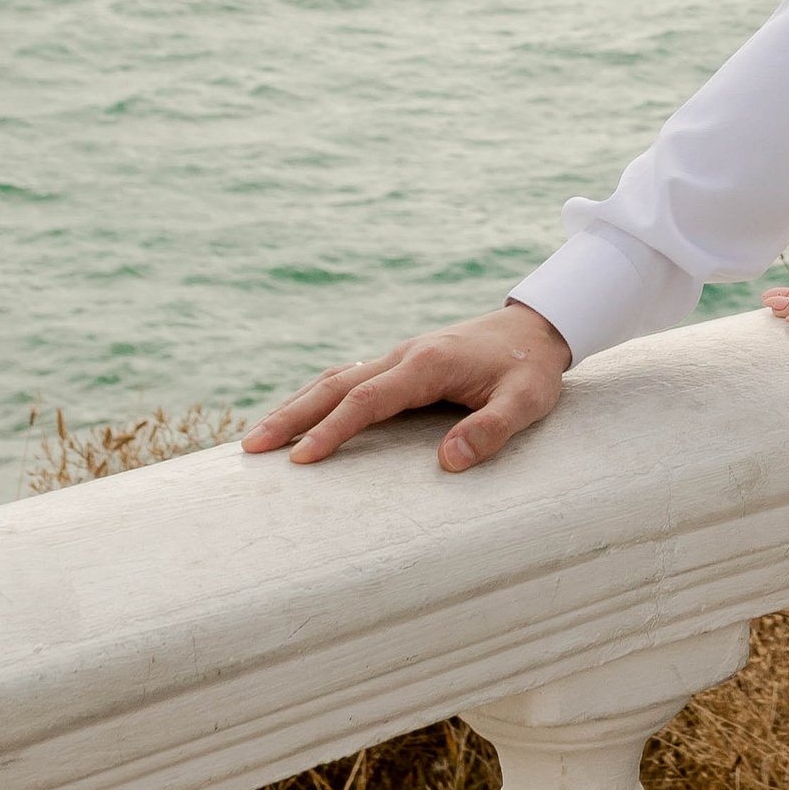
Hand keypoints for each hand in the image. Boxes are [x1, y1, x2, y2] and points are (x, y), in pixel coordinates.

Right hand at [242, 305, 571, 472]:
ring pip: (336, 377)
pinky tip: (300, 415)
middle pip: (337, 383)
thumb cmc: (531, 369)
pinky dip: (317, 395)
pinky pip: (349, 377)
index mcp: (429, 364)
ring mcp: (400, 356)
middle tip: (250, 448)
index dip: (333, 429)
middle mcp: (406, 355)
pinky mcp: (402, 363)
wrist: (538, 326)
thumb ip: (492, 430)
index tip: (300, 459)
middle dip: (292, 415)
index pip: (368, 398)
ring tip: (257, 437)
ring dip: (296, 404)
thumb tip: (448, 462)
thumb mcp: (526, 401)